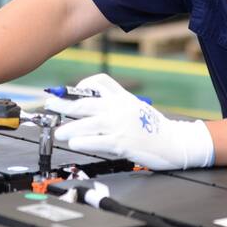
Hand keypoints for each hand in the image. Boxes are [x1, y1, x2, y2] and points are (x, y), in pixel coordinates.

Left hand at [46, 74, 213, 170]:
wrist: (175, 143)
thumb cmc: (154, 127)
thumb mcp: (137, 107)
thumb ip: (117, 104)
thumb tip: (93, 105)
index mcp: (124, 97)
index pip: (100, 82)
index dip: (81, 86)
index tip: (69, 93)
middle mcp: (120, 108)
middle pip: (86, 102)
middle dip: (64, 103)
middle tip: (51, 104)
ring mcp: (120, 125)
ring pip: (87, 122)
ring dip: (69, 127)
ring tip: (60, 133)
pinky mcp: (121, 143)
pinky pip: (96, 141)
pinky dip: (82, 141)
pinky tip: (75, 143)